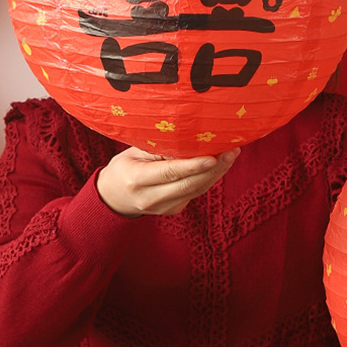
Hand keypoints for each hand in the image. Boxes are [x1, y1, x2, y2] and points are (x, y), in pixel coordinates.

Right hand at [96, 146, 240, 216]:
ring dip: (217, 173)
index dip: (194, 165)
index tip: (214, 156)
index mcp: (136, 180)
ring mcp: (163, 208)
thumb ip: (160, 147)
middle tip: (232, 151)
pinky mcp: (174, 210)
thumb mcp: (135, 152)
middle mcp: (150, 198)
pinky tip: (221, 164)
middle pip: (188, 184)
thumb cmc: (124, 168)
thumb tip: (190, 136)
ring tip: (232, 154)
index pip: (171, 173)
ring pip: (196, 190)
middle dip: (214, 168)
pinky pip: (195, 193)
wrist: (113, 198)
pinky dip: (209, 178)